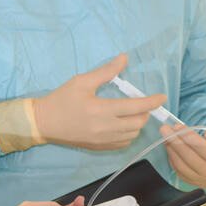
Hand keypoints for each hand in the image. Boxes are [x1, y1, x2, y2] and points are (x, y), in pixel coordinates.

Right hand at [34, 54, 166, 150]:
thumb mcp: (81, 81)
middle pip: (138, 123)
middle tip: (139, 103)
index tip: (162, 97)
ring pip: (132, 134)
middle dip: (144, 112)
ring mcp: (102, 140)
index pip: (136, 107)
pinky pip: (123, 143)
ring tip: (130, 114)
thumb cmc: (61, 99)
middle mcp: (105, 127)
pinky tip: (121, 126)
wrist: (43, 122)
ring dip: (137, 123)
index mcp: (101, 109)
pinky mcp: (98, 147)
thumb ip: (106, 71)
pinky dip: (128, 134)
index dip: (152, 101)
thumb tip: (124, 58)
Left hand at [160, 124, 205, 188]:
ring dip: (171, 149)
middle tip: (166, 129)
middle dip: (176, 142)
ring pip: (183, 166)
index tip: (179, 127)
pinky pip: (179, 171)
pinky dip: (172, 157)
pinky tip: (170, 145)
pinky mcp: (195, 183)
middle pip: (192, 159)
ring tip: (166, 134)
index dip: (191, 138)